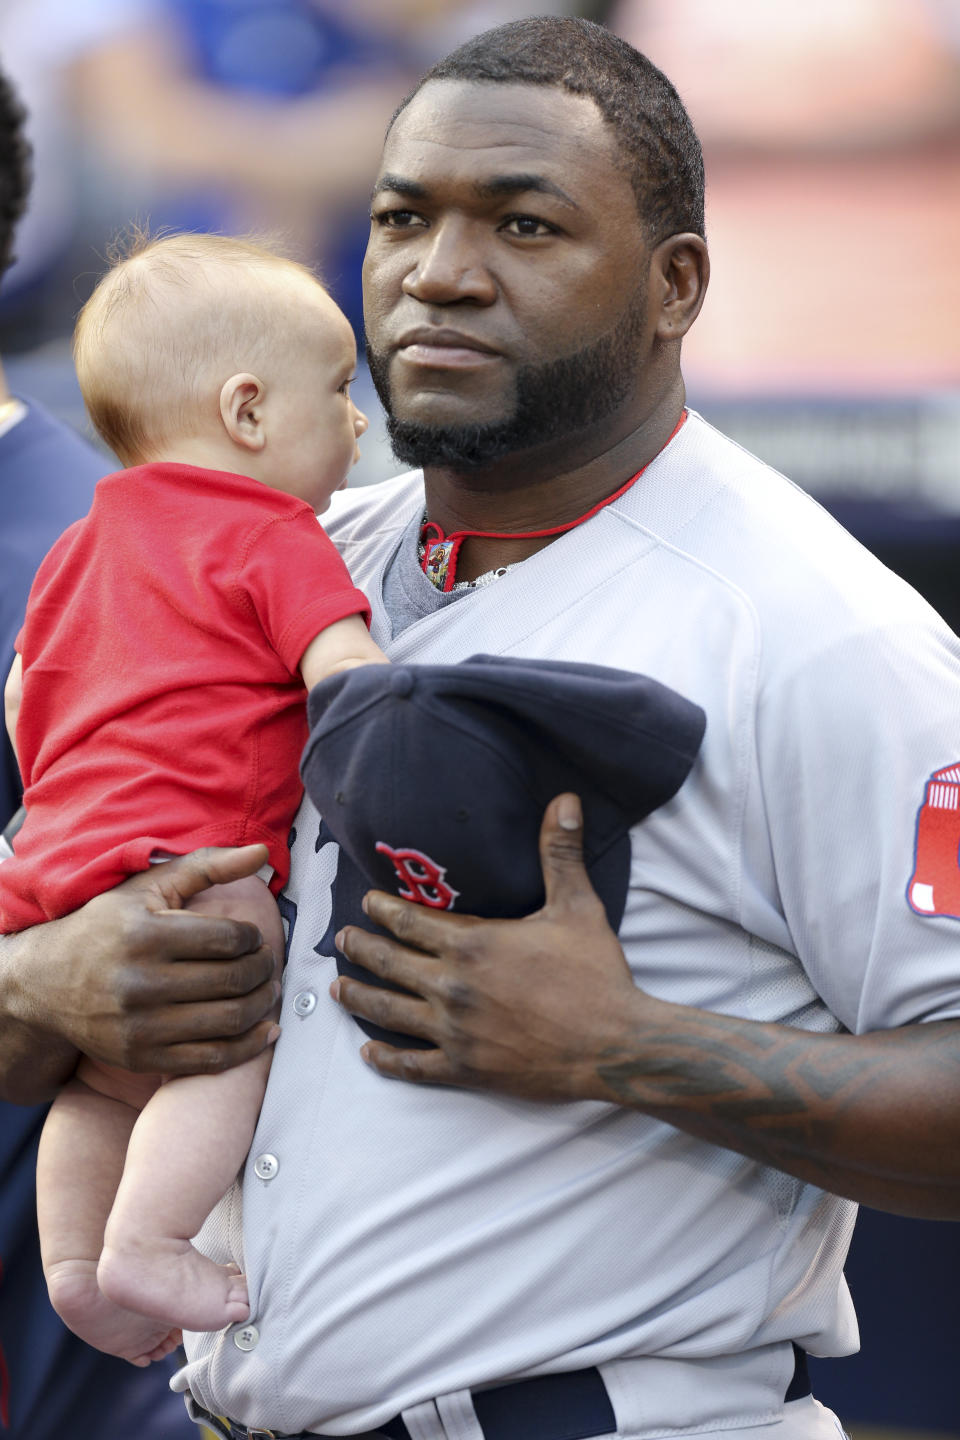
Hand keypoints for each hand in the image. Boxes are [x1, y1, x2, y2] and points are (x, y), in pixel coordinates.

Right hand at [2, 844, 278, 1082]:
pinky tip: (265, 1030)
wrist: (45, 983)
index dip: (253, 938)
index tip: (253, 938)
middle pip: (233, 980)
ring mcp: (140, 1026)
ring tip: (266, 990)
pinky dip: (248, 1047)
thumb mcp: (149, 886)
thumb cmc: (106, 926)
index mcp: (145, 934)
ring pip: (228, 1021)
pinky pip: (211, 1059)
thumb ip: (208, 866)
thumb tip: (261, 851)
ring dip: (262, 1005)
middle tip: (266, 963)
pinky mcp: (141, 1058)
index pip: (229, 939)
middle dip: (263, 970)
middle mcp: (140, 982)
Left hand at [332, 795, 644, 1099]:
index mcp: (473, 943)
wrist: (614, 1045)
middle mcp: (453, 986)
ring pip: (390, 1013)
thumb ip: (560, 853)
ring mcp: (455, 1032)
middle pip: (390, 963)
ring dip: (360, 999)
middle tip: (341, 940)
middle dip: (362, 949)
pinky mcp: (465, 1069)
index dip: (383, 910)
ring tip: (340, 990)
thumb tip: (564, 799)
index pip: (411, 921)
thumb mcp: (577, 906)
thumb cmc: (595, 974)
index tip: (366, 903)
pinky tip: (370, 1055)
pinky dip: (387, 1061)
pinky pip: (414, 1066)